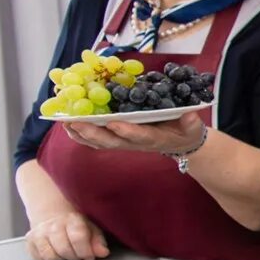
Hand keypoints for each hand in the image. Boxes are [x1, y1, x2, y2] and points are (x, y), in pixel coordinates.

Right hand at [25, 211, 109, 259]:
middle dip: (74, 258)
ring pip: (50, 255)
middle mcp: (53, 225)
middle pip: (63, 249)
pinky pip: (39, 258)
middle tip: (79, 259)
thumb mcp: (92, 232)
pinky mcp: (30, 241)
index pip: (78, 237)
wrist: (55, 219)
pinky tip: (57, 257)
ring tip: (68, 258)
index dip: (85, 251)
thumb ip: (98, 242)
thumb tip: (103, 253)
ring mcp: (39, 233)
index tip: (89, 257)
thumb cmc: (77, 229)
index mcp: (72, 219)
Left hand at [60, 113, 204, 154]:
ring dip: (83, 135)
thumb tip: (190, 115)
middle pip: (112, 142)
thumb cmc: (185, 132)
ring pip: (100, 143)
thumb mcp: (193, 127)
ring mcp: (125, 143)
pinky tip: (69, 127)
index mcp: (155, 139)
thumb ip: (191, 123)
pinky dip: (82, 135)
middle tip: (77, 122)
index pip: (140, 136)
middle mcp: (136, 144)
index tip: (113, 122)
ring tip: (66, 123)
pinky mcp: (118, 141)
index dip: (127, 131)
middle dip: (93, 133)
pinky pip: (96, 141)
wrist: (179, 143)